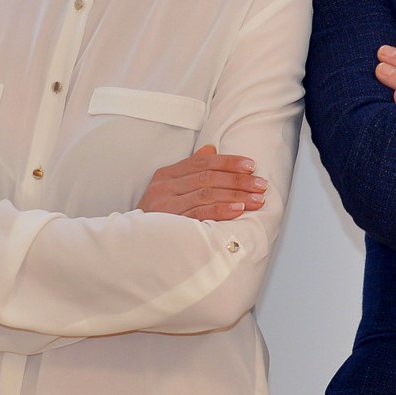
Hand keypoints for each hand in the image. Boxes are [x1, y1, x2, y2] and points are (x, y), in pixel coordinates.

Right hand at [137, 145, 267, 220]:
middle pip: (208, 177)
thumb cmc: (157, 217)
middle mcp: (164, 186)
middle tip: (261, 185)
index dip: (229, 162)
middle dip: (239, 180)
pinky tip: (238, 210)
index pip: (203, 162)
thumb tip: (211, 148)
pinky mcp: (170, 224)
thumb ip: (191, 169)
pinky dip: (221, 210)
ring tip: (256, 199)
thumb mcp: (170, 190)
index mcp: (167, 174)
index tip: (252, 166)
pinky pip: (200, 214)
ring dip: (236, 195)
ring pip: (207, 194)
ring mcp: (165, 205)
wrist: (133, 246)